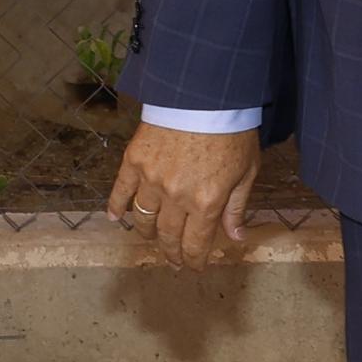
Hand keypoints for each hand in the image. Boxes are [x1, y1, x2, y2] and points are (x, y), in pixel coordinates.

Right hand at [108, 118, 262, 265]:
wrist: (205, 94)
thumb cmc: (232, 131)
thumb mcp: (246, 171)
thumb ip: (237, 207)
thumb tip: (236, 237)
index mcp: (206, 202)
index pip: (195, 244)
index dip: (194, 260)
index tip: (194, 266)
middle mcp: (176, 197)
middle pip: (168, 236)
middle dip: (172, 253)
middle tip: (173, 261)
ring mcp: (152, 180)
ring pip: (144, 218)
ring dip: (148, 233)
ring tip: (153, 238)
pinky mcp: (134, 161)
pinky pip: (121, 191)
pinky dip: (116, 207)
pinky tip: (115, 219)